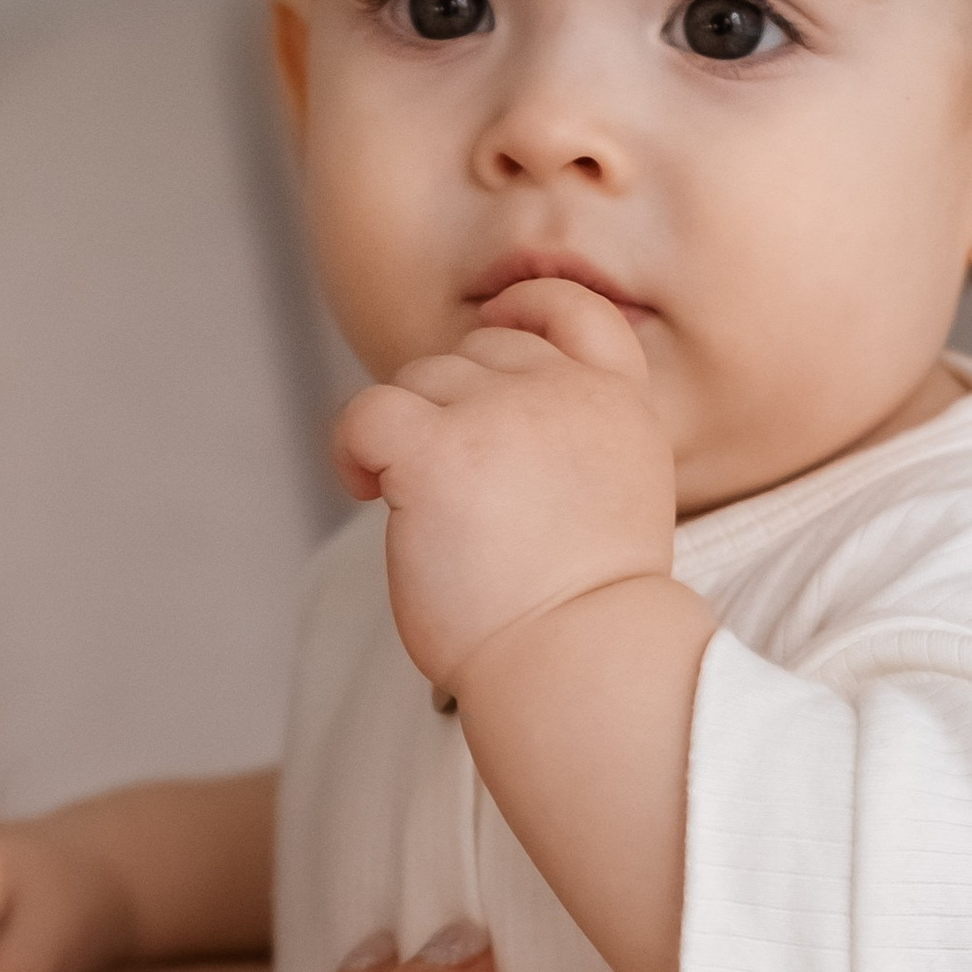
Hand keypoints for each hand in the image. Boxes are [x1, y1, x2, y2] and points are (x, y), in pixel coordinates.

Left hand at [332, 278, 678, 696]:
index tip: (494, 331)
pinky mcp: (436, 449)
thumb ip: (573, 446)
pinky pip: (367, 411)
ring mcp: (502, 413)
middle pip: (478, 351)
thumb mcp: (616, 502)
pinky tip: (367, 490)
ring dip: (406, 432)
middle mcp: (566, 393)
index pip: (577, 311)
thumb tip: (493, 434)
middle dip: (453, 403)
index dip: (527, 309)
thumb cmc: (585, 617)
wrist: (578, 662)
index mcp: (619, 407)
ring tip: (418, 510)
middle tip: (454, 486)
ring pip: (420, 378)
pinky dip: (352, 447)